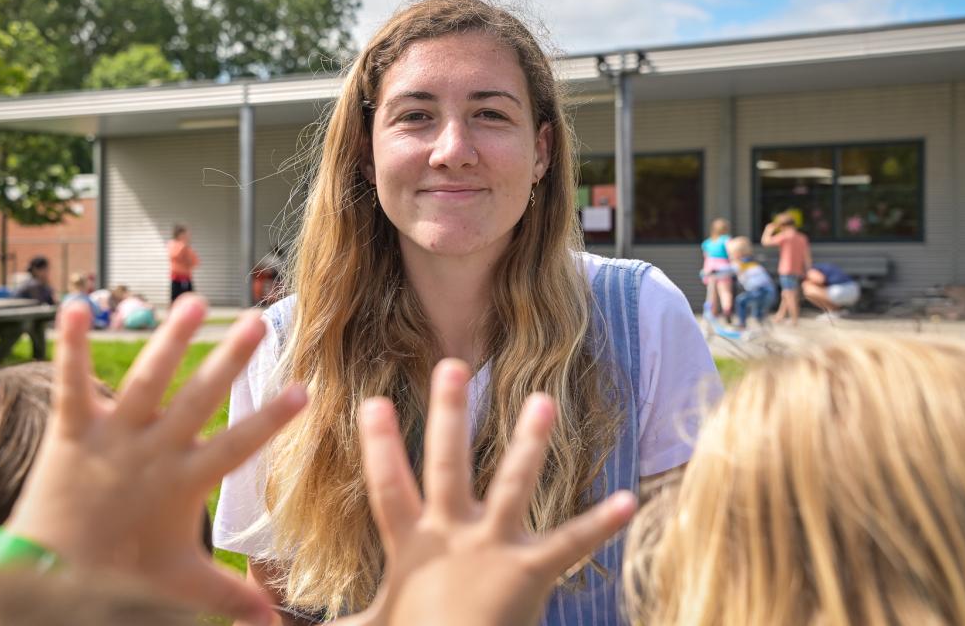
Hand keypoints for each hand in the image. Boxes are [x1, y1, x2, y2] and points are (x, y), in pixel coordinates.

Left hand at [5, 295, 306, 625]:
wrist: (49, 575)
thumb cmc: (120, 576)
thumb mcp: (181, 584)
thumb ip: (231, 596)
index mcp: (184, 481)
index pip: (237, 445)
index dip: (271, 418)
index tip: (303, 390)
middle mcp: (153, 451)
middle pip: (198, 398)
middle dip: (230, 358)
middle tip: (257, 320)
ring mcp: (112, 437)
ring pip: (145, 380)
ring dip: (170, 339)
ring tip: (194, 302)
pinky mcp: (72, 430)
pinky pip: (71, 382)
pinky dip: (68, 343)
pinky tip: (73, 306)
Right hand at [350, 359, 636, 625]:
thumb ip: (336, 623)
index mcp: (412, 547)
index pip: (388, 487)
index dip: (379, 446)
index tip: (372, 401)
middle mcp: (453, 537)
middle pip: (447, 465)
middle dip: (448, 415)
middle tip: (452, 365)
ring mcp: (494, 550)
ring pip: (513, 484)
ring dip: (529, 442)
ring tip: (544, 400)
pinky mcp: (532, 572)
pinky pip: (571, 543)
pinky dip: (601, 523)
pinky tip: (629, 501)